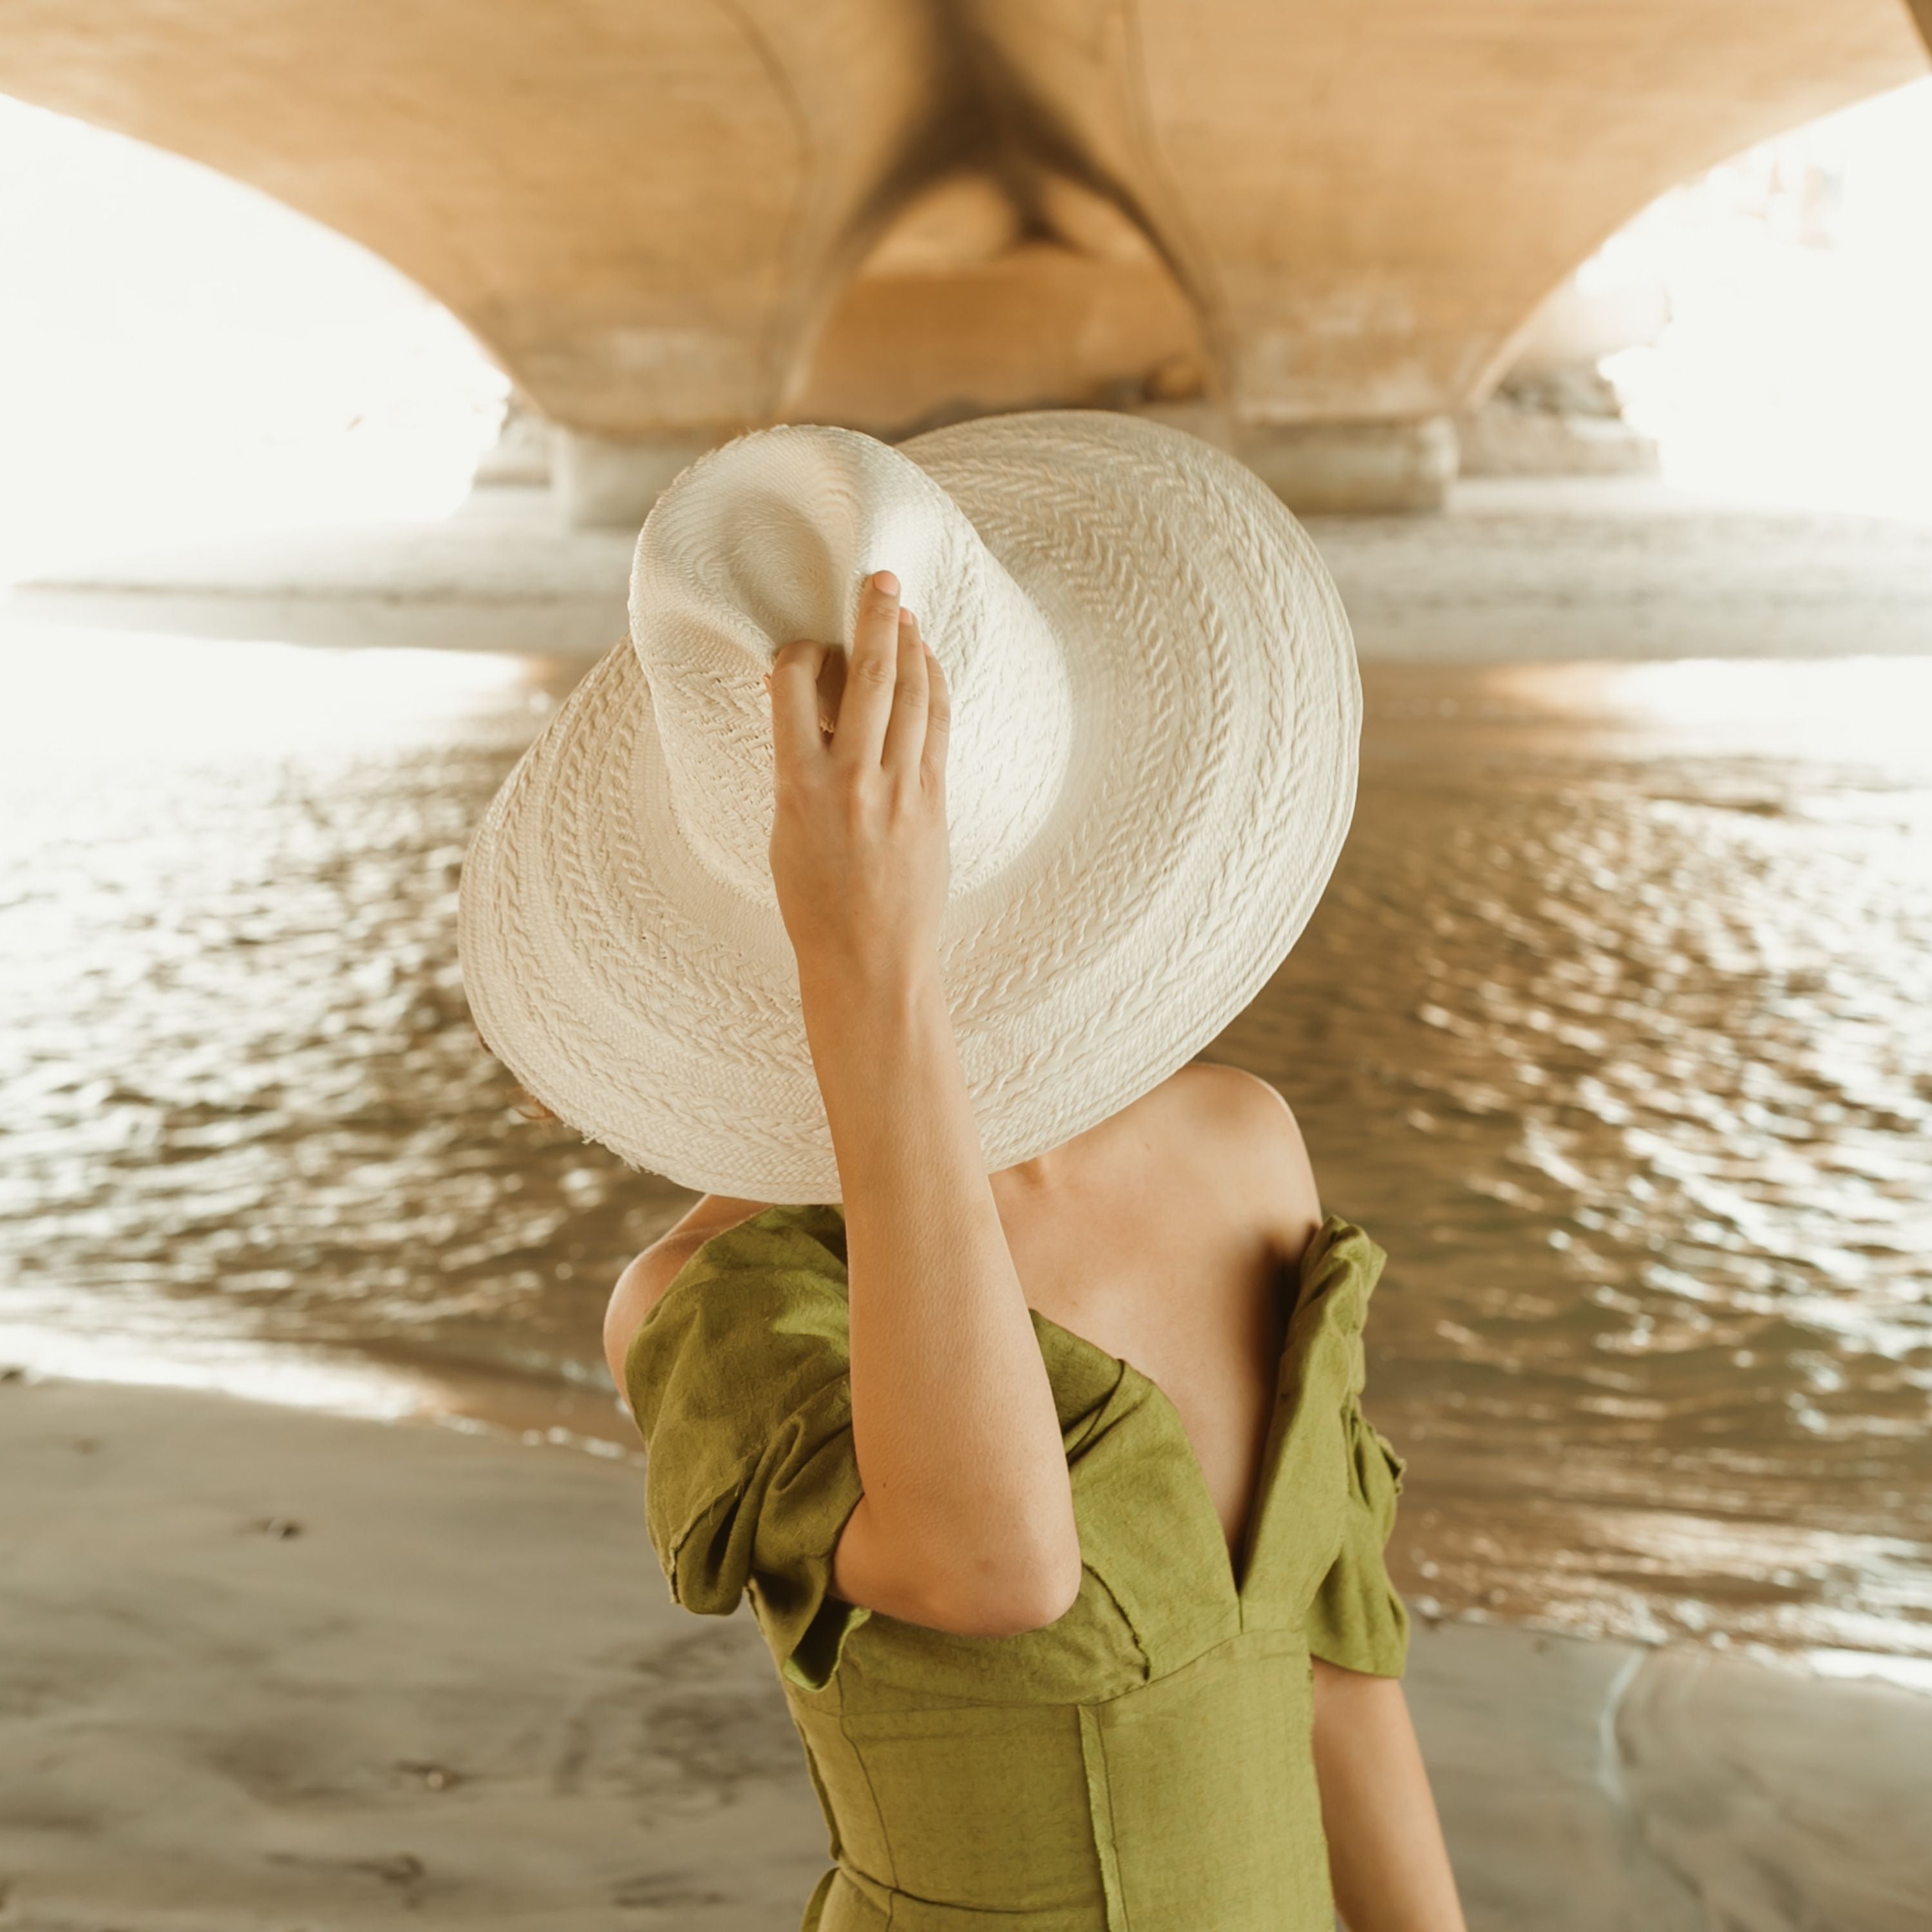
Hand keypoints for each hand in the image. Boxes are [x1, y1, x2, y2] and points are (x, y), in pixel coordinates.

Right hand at [765, 570, 951, 994]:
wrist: (870, 961)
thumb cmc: (815, 902)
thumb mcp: (783, 831)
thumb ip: (796, 767)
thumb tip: (809, 710)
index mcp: (799, 786)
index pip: (796, 688)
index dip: (801, 654)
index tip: (804, 646)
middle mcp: (853, 781)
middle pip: (871, 677)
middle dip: (875, 618)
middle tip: (878, 576)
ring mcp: (901, 790)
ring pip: (915, 695)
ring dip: (912, 645)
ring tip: (904, 611)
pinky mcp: (935, 803)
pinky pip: (939, 727)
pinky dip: (935, 687)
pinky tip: (928, 664)